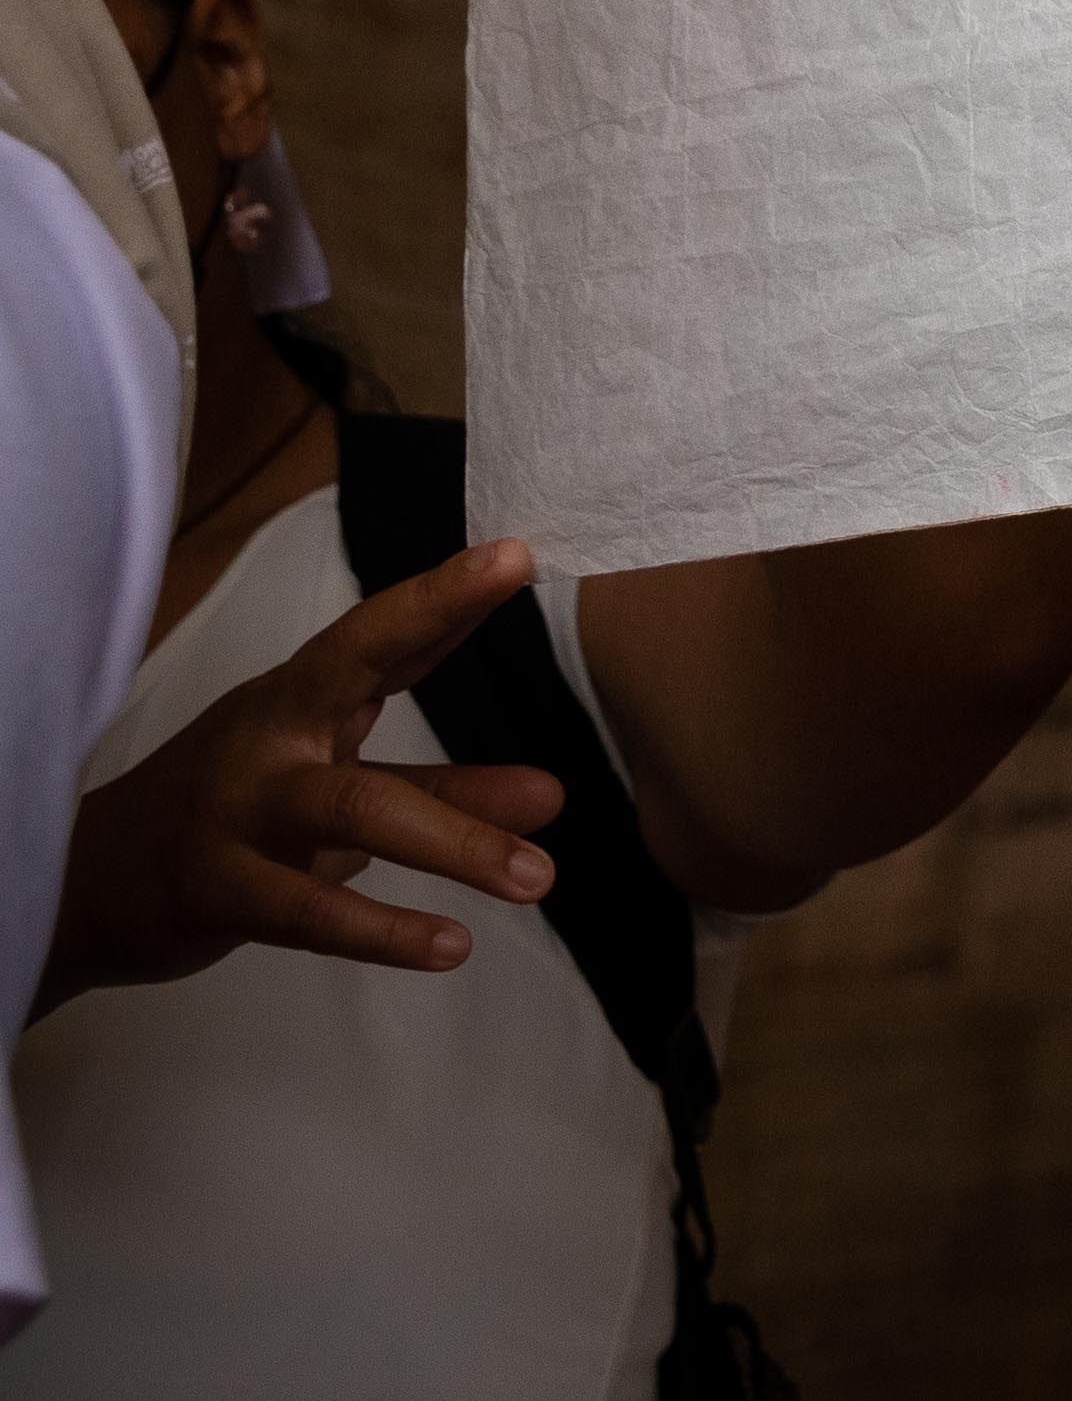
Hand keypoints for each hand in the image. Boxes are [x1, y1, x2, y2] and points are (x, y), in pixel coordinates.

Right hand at [33, 540, 565, 1016]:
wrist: (90, 887)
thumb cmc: (234, 818)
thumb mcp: (339, 789)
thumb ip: (444, 788)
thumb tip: (552, 797)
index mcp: (298, 699)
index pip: (377, 634)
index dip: (443, 594)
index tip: (515, 554)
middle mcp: (268, 736)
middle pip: (351, 675)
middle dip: (433, 635)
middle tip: (530, 607)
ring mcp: (237, 811)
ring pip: (352, 807)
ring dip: (454, 843)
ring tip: (537, 878)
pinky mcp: (216, 889)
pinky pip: (307, 909)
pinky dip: (381, 930)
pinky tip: (448, 947)